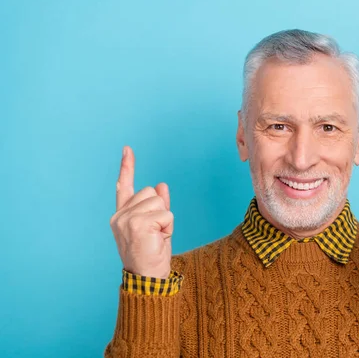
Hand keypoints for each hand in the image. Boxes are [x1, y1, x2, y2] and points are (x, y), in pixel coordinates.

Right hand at [109, 146, 173, 278]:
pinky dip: (168, 227)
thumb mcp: (156, 226)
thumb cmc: (152, 254)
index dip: (127, 167)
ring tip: (156, 237)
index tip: (128, 149)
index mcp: (121, 215)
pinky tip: (158, 239)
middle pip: (151, 192)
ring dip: (165, 219)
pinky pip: (166, 213)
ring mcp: (126, 219)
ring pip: (159, 202)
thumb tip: (162, 184)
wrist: (148, 279)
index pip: (124, 186)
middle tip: (155, 233)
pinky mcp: (137, 224)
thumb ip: (157, 205)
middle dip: (160, 210)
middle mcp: (120, 215)